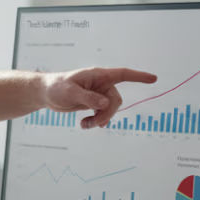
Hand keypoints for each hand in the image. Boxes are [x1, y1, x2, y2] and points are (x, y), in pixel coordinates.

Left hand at [43, 67, 157, 128]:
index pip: (122, 74)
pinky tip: (84, 125)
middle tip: (93, 123)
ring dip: (100, 119)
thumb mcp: (70, 92)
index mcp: (98, 75)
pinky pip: (103, 114)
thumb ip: (88, 98)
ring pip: (110, 109)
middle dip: (107, 114)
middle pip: (116, 100)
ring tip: (85, 125)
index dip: (138, 77)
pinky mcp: (93, 103)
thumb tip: (105, 103)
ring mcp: (98, 94)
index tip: (154, 79)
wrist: (46, 93)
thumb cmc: (56, 87)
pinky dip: (96, 121)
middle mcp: (101, 84)